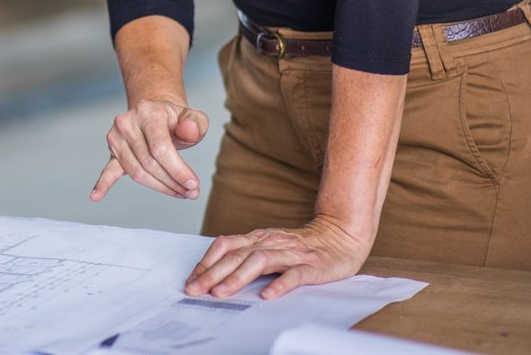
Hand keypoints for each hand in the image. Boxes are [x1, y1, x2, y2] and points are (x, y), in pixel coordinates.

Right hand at [91, 96, 208, 201]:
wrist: (154, 112)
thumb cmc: (175, 119)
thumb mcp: (192, 116)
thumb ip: (196, 123)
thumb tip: (190, 132)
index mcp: (147, 112)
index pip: (160, 147)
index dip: (177, 169)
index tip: (193, 185)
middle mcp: (127, 123)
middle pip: (149, 163)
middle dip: (172, 182)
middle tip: (191, 193)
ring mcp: (116, 137)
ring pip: (137, 172)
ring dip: (159, 187)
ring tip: (179, 193)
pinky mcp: (112, 151)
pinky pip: (108, 170)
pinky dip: (103, 184)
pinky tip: (95, 196)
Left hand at [184, 215, 371, 299]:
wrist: (341, 236)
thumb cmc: (300, 246)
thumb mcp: (269, 247)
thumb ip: (247, 256)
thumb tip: (215, 274)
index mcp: (258, 238)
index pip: (225, 246)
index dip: (205, 262)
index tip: (190, 280)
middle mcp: (270, 242)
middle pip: (236, 255)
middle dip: (212, 273)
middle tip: (194, 289)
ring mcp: (291, 253)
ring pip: (259, 261)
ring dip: (237, 278)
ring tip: (221, 293)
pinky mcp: (312, 265)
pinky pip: (294, 275)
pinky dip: (279, 284)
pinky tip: (267, 295)